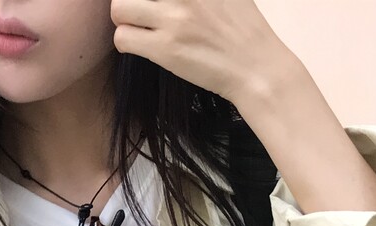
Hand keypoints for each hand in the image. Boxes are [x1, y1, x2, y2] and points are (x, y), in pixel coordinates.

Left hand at [110, 0, 283, 103]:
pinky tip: (141, 46)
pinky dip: (126, 43)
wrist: (257, 68)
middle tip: (140, 11)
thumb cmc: (244, 31)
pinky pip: (123, 39)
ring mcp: (173, 18)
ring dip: (123, 19)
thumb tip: (178, 0)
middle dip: (130, 0)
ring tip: (138, 27)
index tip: (151, 4)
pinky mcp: (166, 49)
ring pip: (119, 8)